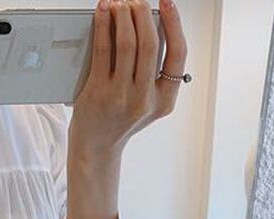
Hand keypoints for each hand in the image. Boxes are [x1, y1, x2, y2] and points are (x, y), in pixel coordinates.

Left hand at [70, 0, 188, 158]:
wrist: (95, 149)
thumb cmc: (118, 123)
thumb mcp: (146, 103)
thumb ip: (153, 74)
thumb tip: (150, 28)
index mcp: (164, 100)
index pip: (178, 53)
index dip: (174, 23)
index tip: (166, 3)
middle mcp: (145, 99)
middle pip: (151, 44)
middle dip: (143, 14)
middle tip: (136, 0)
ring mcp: (121, 97)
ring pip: (128, 44)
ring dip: (124, 16)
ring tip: (119, 3)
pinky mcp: (98, 93)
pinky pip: (103, 51)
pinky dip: (103, 27)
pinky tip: (103, 15)